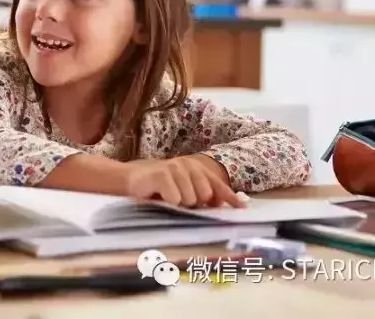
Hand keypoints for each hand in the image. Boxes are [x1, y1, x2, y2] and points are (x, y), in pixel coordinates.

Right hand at [124, 155, 244, 208]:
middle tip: (181, 201)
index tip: (241, 208)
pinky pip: (175, 198)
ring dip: (180, 204)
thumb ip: (205, 196)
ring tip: (169, 197)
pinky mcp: (161, 174)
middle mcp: (188, 165)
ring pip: (190, 199)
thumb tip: (226, 204)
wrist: (133, 180)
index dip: (230, 197)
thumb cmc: (161, 188)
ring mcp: (175, 167)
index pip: (218, 185)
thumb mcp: (185, 190)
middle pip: (206, 194)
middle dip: (195, 203)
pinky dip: (169, 202)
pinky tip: (160, 196)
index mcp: (197, 168)